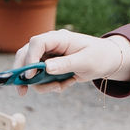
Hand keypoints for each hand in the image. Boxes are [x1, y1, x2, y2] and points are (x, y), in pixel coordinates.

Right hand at [13, 30, 129, 94]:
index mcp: (59, 38)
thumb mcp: (86, 61)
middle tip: (22, 91)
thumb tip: (46, 67)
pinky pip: (42, 78)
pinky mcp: (51, 66)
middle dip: (22, 73)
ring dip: (42, 83)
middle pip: (25, 54)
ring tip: (60, 87)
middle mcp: (50, 45)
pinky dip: (50, 85)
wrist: (108, 61)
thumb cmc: (99, 56)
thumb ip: (66, 64)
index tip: (30, 75)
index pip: (36, 43)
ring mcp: (49, 56)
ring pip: (32, 69)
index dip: (29, 58)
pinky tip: (66, 84)